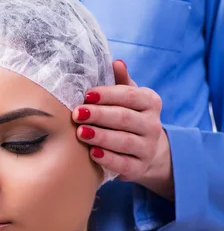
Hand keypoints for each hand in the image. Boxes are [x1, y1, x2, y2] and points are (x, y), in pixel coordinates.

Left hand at [72, 60, 173, 199]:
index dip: (107, 95)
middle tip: (77, 113)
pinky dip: (108, 158)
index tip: (86, 95)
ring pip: (125, 141)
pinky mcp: (139, 168)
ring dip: (101, 136)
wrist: (144, 151)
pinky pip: (124, 163)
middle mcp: (153, 124)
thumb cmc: (127, 117)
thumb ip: (120, 82)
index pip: (130, 95)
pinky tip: (92, 153)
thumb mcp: (127, 97)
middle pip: (125, 118)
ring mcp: (148, 147)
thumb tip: (116, 62)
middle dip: (99, 115)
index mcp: (150, 102)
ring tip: (81, 132)